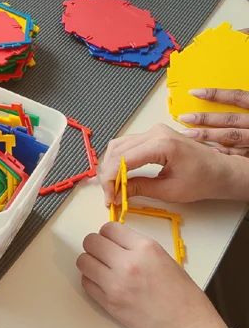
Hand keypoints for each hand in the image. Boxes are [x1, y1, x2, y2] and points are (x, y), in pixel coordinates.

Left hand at [77, 222, 232, 327]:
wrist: (187, 327)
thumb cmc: (182, 296)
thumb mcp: (163, 259)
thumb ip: (137, 248)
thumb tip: (114, 242)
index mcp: (145, 248)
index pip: (109, 228)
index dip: (107, 234)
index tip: (109, 240)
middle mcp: (128, 263)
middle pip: (91, 242)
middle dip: (95, 246)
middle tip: (102, 253)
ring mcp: (115, 284)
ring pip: (83, 261)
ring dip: (90, 262)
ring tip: (101, 268)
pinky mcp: (108, 302)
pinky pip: (86, 282)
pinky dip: (91, 280)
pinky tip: (102, 283)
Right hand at [100, 124, 237, 204]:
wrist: (220, 171)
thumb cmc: (203, 179)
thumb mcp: (169, 191)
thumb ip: (139, 189)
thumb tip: (117, 194)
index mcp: (162, 144)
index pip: (123, 160)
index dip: (111, 179)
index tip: (109, 196)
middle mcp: (155, 132)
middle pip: (117, 151)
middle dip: (108, 174)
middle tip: (109, 194)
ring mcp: (154, 131)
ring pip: (118, 146)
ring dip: (111, 166)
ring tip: (112, 185)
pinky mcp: (153, 135)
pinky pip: (127, 144)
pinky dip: (118, 159)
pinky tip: (118, 174)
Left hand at [178, 88, 248, 156]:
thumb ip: (244, 103)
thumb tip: (221, 97)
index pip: (237, 97)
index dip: (216, 94)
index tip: (194, 92)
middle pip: (229, 118)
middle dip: (205, 118)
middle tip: (184, 118)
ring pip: (231, 135)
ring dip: (208, 135)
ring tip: (188, 134)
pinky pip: (239, 153)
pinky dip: (223, 152)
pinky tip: (206, 150)